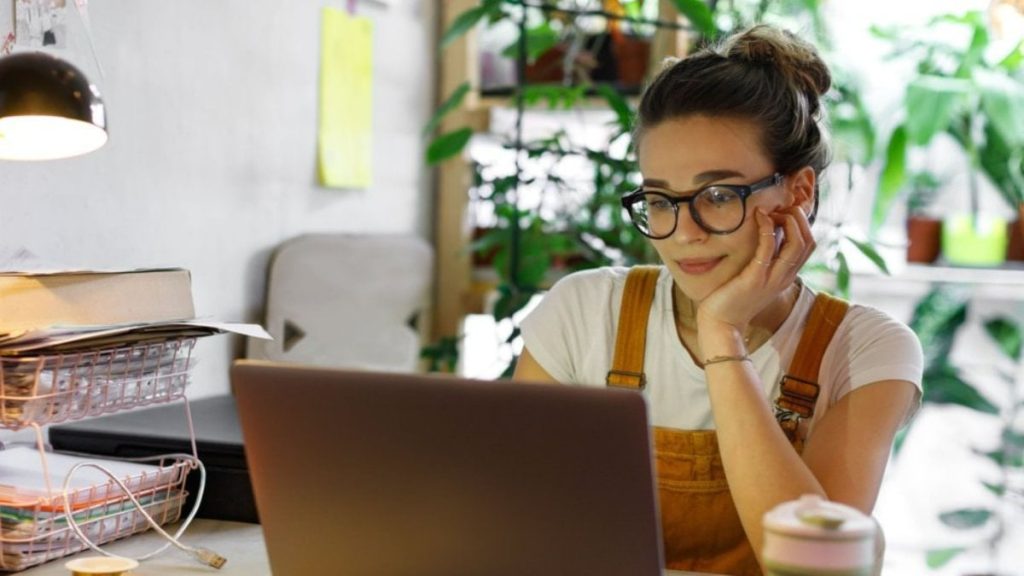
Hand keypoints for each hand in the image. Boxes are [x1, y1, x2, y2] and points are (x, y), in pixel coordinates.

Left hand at [695, 205, 815, 349]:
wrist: (721, 324)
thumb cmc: (733, 298)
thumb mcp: (756, 277)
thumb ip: (765, 260)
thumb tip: (766, 234)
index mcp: (786, 276)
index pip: (808, 245)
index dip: (802, 224)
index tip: (783, 212)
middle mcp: (784, 277)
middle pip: (808, 242)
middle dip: (799, 218)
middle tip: (780, 208)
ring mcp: (772, 278)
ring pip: (797, 244)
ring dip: (788, 221)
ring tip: (771, 210)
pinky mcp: (755, 278)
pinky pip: (768, 248)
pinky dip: (767, 229)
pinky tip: (759, 217)